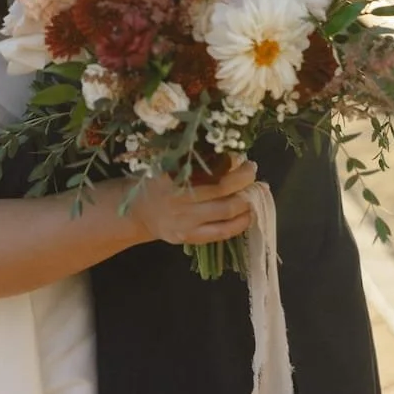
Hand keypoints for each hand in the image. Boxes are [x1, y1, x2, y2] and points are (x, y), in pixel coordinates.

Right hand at [127, 160, 256, 247]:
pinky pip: (221, 233)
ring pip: (225, 212)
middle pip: (221, 190)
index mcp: (173, 177)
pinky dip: (240, 224)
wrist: (138, 213)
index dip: (230, 164)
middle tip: (252, 170)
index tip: (241, 157)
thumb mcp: (168, 166)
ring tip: (256, 191)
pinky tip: (249, 215)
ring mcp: (186, 221)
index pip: (208, 169)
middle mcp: (180, 200)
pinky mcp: (190, 237)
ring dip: (246, 201)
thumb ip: (193, 162)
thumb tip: (230, 156)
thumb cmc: (158, 182)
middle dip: (244, 179)